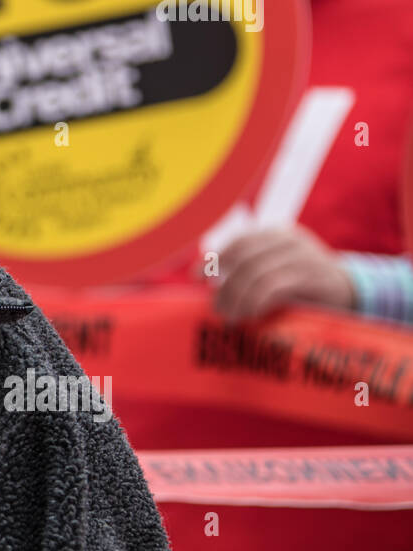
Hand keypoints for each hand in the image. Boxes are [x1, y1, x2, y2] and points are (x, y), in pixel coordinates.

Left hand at [211, 225, 354, 321]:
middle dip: (226, 285)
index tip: (196, 276)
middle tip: (217, 308)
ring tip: (231, 316)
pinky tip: (251, 314)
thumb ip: (252, 269)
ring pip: (256, 274)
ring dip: (238, 298)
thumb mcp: (279, 269)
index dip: (216, 259)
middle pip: (245, 260)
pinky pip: (274, 287)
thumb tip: (209, 281)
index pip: (240, 242)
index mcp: (279, 233)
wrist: (354, 292)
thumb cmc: (307, 285)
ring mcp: (304, 256)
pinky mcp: (314, 277)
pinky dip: (256, 301)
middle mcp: (290, 240)